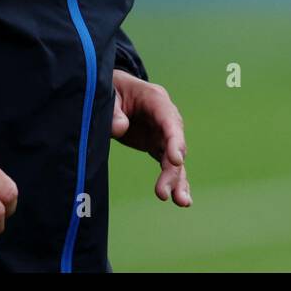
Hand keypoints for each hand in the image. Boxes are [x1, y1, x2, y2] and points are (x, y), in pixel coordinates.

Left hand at [111, 69, 190, 206]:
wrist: (114, 90)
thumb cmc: (112, 88)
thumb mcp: (109, 94)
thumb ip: (113, 110)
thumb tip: (121, 128)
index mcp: (155, 99)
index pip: (169, 120)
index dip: (174, 140)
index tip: (176, 160)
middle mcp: (165, 118)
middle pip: (175, 143)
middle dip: (173, 168)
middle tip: (163, 192)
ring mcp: (163, 133)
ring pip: (175, 158)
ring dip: (178, 180)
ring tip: (182, 202)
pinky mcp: (157, 145)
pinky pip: (169, 165)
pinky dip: (174, 180)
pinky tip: (180, 199)